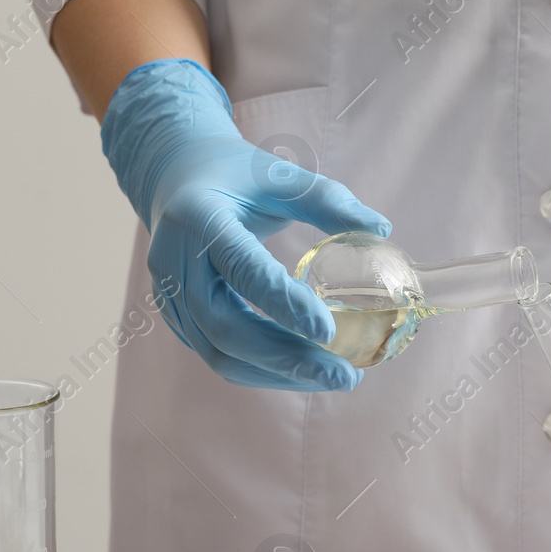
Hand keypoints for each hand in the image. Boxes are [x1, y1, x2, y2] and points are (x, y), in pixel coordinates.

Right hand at [101, 59, 389, 390]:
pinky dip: (262, 370)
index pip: (244, 270)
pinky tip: (303, 369)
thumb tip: (381, 229)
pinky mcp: (177, 317)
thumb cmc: (237, 174)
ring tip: (333, 377)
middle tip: (345, 375)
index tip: (329, 333)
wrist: (176, 176)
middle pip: (227, 328)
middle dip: (288, 359)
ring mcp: (169, 295)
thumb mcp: (280, 175)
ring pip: (220, 353)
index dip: (286, 305)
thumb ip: (327, 201)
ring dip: (277, 373)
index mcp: (198, 217)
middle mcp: (174, 262)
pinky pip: (217, 354)